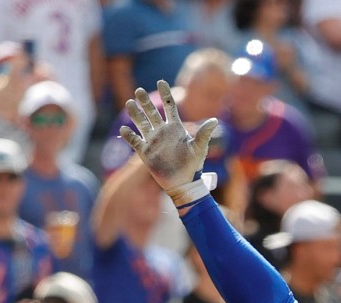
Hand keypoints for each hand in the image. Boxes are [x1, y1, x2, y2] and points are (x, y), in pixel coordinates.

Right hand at [120, 79, 217, 207]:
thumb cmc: (193, 166)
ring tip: (129, 103)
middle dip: (145, 101)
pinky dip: (128, 135)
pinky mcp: (145, 152)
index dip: (165, 94)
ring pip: (141, 123)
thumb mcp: (199, 148)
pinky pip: (134, 141)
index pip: (169, 106)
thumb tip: (215, 120)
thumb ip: (204, 133)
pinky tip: (124, 129)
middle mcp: (162, 132)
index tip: (161, 81)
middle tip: (139, 90)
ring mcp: (153, 141)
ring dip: (135, 114)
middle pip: (152, 112)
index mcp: (175, 128)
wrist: (183, 183)